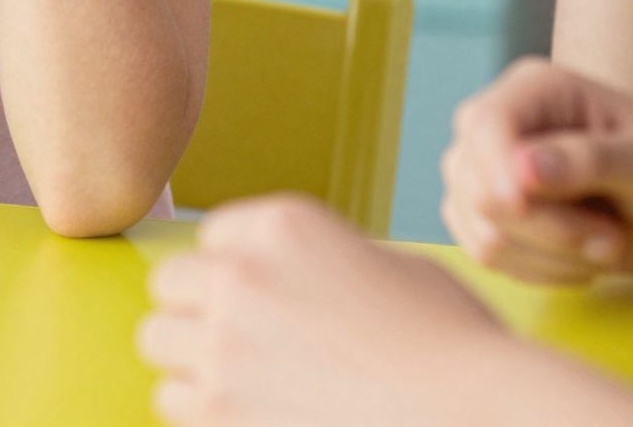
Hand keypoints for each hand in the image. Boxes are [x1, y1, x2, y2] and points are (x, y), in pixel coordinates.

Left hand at [138, 196, 506, 425]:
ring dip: (192, 362)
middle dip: (200, 312)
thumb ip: (321, 264)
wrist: (473, 413)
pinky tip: (250, 417)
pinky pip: (173, 401)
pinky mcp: (220, 410)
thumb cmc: (453, 347)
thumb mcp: (388, 267)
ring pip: (159, 343)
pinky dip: (202, 412)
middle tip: (243, 346)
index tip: (266, 302)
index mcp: (284, 225)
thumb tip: (289, 284)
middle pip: (171, 285)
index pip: (215, 238)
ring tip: (241, 386)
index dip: (239, 272)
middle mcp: (242, 274)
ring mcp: (225, 343)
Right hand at [443, 58, 632, 286]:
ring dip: (547, 254)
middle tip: (608, 241)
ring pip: (479, 225)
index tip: (531, 210)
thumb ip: (588, 162)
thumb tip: (520, 170)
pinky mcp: (495, 216)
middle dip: (544, 227)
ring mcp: (493, 171)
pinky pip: (484, 253)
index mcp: (538, 89)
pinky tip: (581, 261)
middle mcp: (505, 124)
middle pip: (476, 182)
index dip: (496, 171)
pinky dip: (535, 270)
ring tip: (605, 247)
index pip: (484, 124)